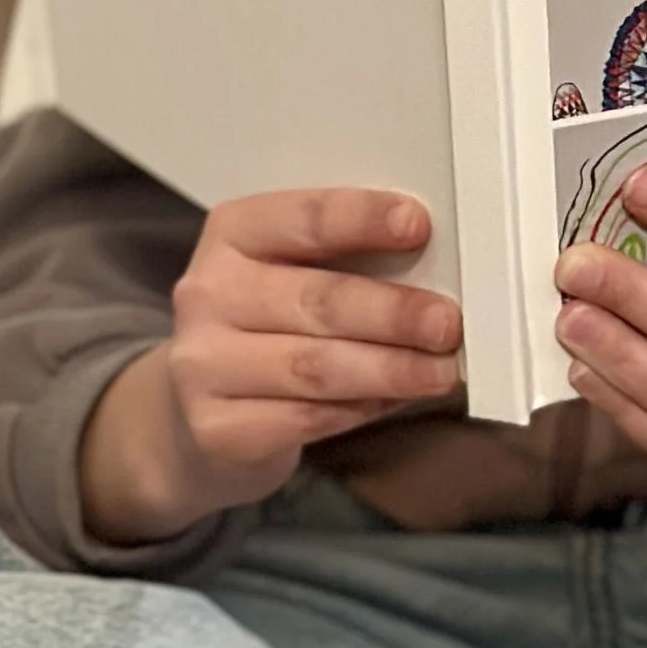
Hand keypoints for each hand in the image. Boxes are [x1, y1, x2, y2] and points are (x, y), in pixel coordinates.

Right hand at [80, 189, 461, 544]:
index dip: (362, 219)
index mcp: (233, 234)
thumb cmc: (272, 330)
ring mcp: (204, 364)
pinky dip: (361, 409)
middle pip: (316, 299)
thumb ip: (351, 263)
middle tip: (447, 323)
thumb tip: (441, 274)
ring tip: (440, 372)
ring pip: (315, 366)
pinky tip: (394, 402)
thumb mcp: (296, 276)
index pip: (302, 219)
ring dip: (390, 369)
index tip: (418, 224)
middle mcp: (208, 293)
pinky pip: (306, 418)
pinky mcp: (216, 428)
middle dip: (393, 312)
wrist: (199, 414)